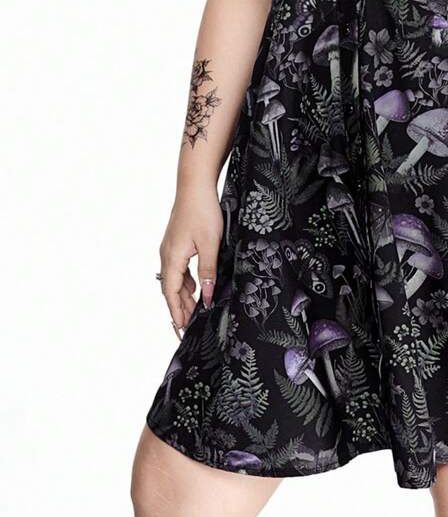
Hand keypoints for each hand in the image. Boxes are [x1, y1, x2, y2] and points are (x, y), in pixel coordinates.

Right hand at [157, 186, 223, 335]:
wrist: (195, 186)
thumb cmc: (202, 211)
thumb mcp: (210, 243)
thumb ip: (208, 271)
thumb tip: (207, 296)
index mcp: (172, 258)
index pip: (171, 294)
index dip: (176, 312)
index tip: (180, 330)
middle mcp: (167, 255)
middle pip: (171, 289)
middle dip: (179, 308)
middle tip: (187, 327)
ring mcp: (170, 249)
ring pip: (175, 280)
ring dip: (183, 296)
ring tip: (193, 312)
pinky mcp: (176, 243)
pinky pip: (178, 269)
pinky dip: (185, 282)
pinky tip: (195, 287)